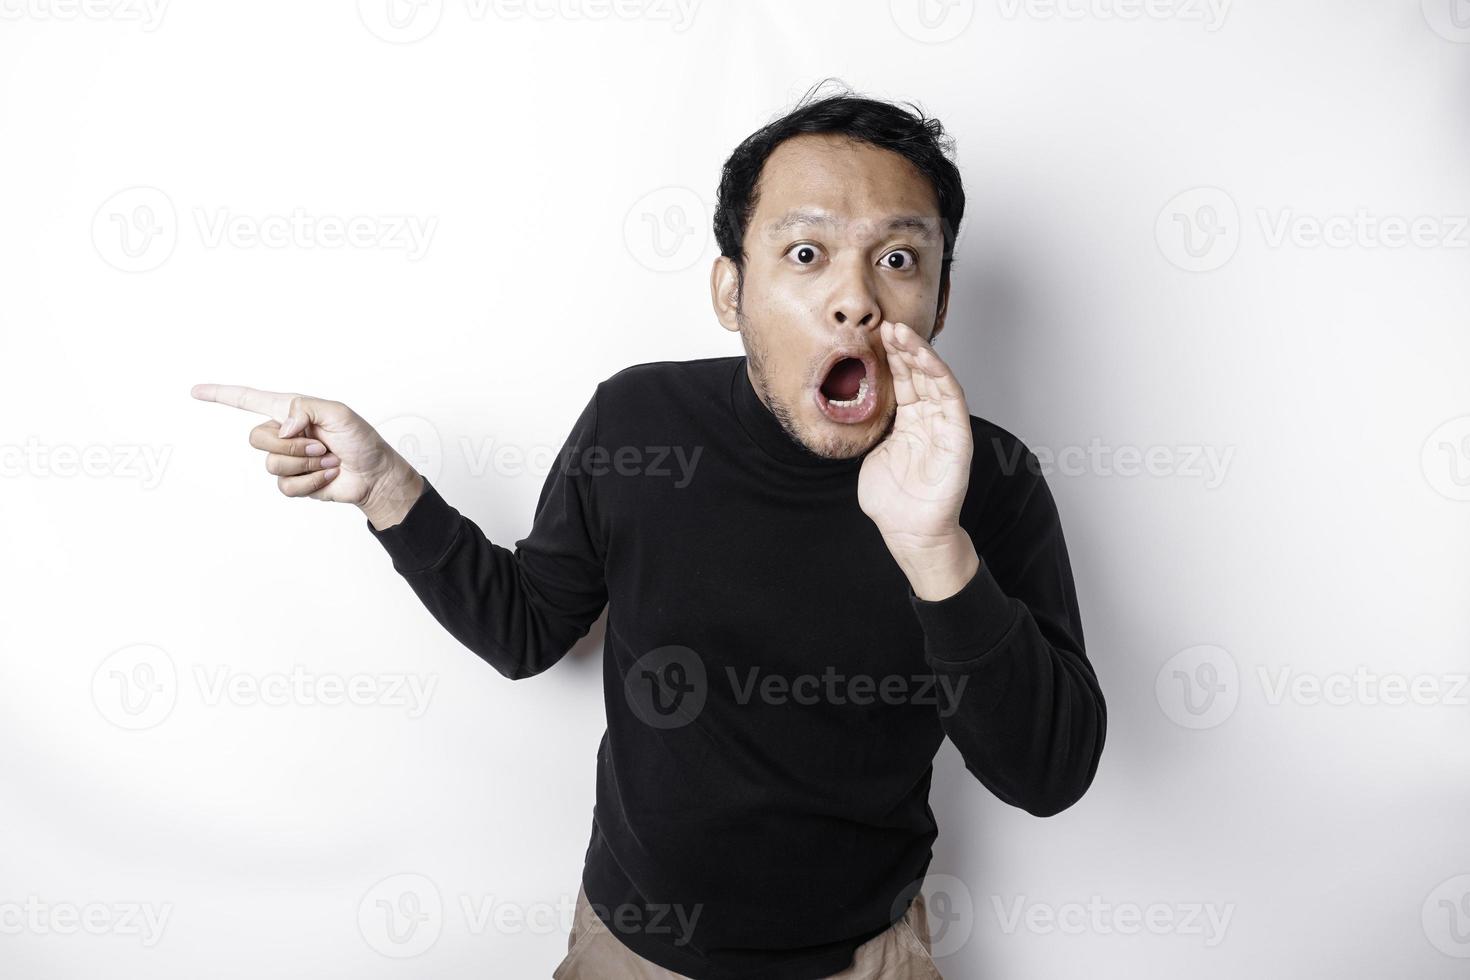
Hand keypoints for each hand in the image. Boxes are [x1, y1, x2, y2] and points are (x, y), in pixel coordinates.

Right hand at [190, 384, 422, 527]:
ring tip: (328, 460)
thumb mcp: (339, 413)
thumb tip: (283, 427)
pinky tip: (327, 475)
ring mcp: (288, 459)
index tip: (196, 391)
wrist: (375, 474)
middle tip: (321, 446)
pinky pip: (285, 485)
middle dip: (291, 445)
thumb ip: (305, 409)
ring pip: (271, 463)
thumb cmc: (361, 440)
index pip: (249, 400)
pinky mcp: (294, 482)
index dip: (221, 395)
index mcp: (292, 411)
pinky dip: (311, 481)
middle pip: (256, 438)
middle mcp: (285, 433)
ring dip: (306, 464)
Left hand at [859, 320, 976, 591]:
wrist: (908, 532)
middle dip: (903, 348)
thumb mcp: (870, 454)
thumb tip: (845, 406)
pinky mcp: (958, 436)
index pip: (902, 380)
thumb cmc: (891, 500)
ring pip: (936, 379)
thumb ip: (867, 428)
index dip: (890, 357)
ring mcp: (944, 426)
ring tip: (901, 334)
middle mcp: (928, 419)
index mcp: (908, 421)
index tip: (872, 335)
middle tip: (885, 324)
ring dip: (920, 354)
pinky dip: (939, 375)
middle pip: (918, 373)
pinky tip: (924, 358)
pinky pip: (952, 399)